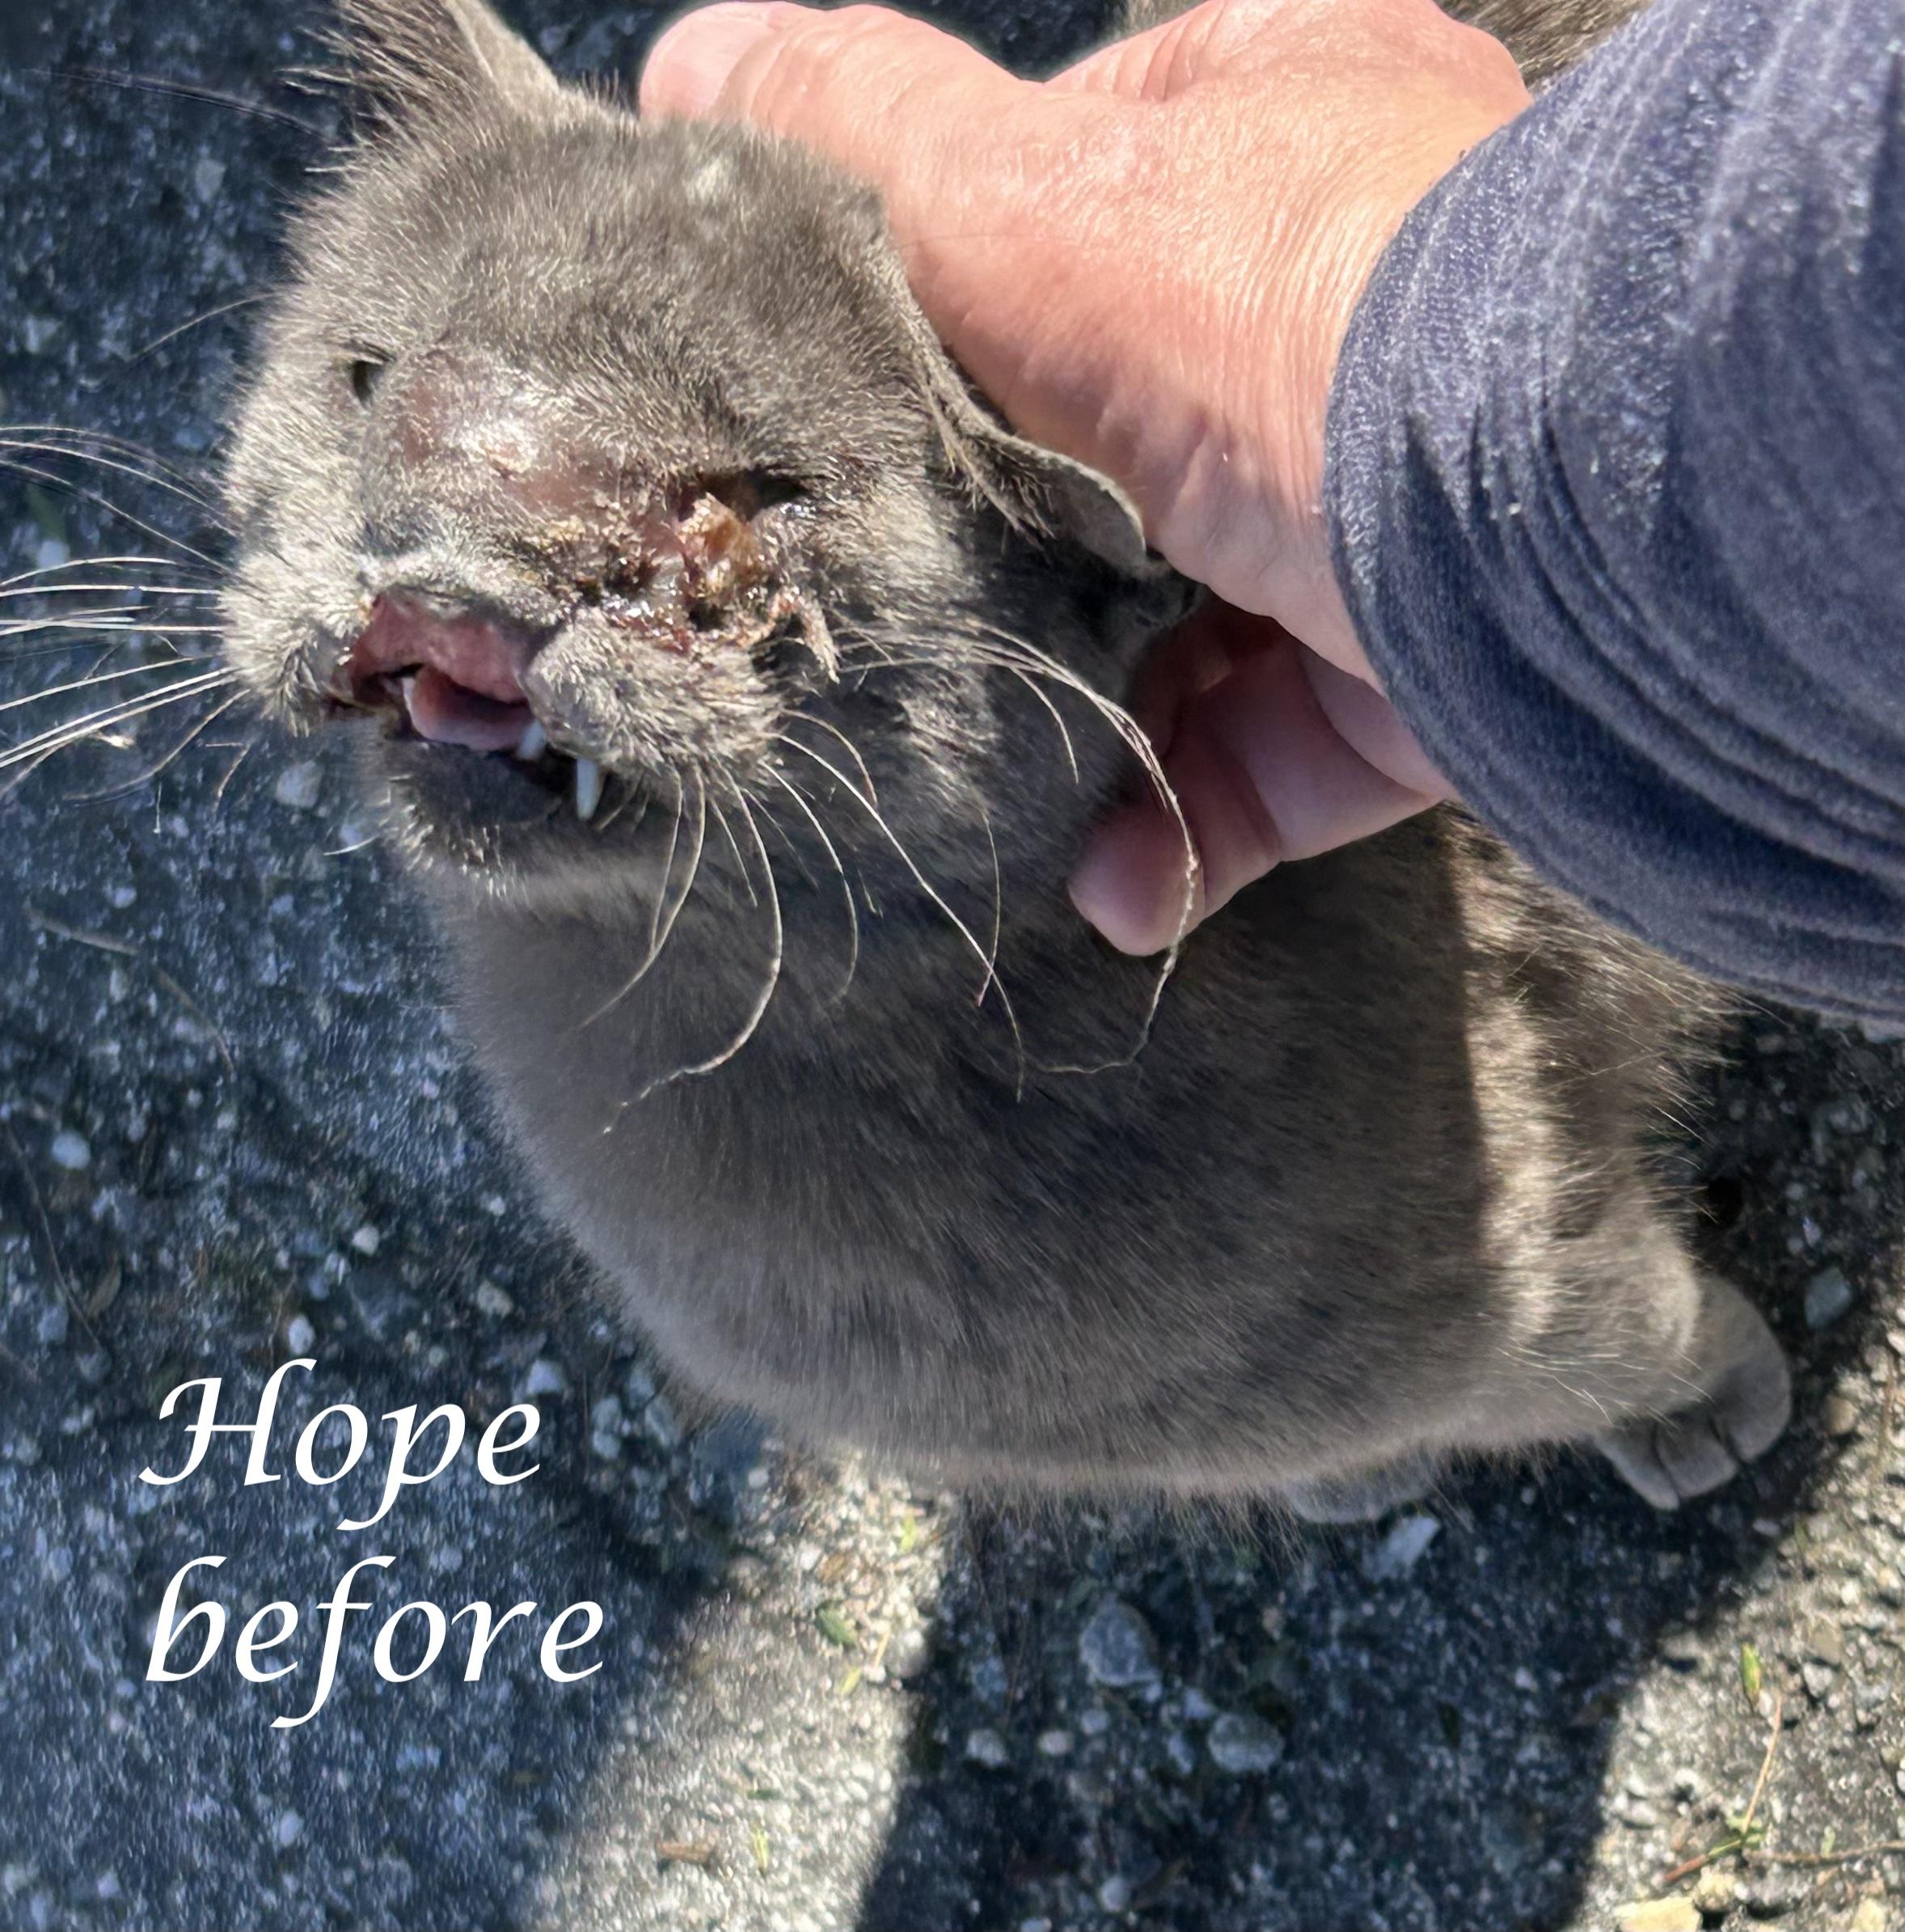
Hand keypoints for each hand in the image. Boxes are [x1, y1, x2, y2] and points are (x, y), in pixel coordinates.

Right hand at [641, 0, 1527, 949]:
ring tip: (999, 796)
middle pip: (1120, 448)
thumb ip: (856, 140)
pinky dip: (1188, 817)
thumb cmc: (1282, 308)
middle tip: (910, 632)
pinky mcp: (1425, 665)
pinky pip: (1282, 753)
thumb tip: (692, 64)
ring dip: (1090, 720)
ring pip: (1198, 625)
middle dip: (1014, 556)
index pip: (1067, 205)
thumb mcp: (1022, 201)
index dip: (954, 305)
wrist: (1544, 509)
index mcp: (1267, 131)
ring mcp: (1392, 500)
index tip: (868, 417)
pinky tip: (1111, 879)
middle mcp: (1344, 311)